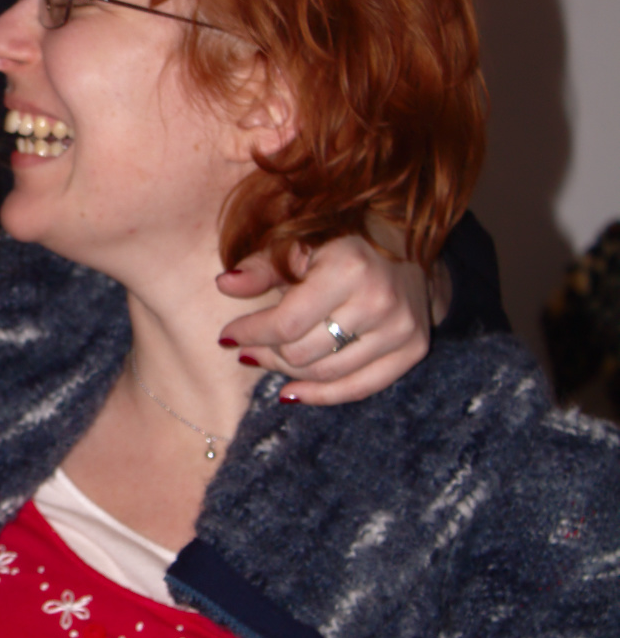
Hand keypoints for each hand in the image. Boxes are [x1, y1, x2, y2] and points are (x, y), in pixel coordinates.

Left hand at [217, 232, 450, 405]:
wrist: (405, 245)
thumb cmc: (340, 242)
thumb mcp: (298, 243)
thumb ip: (261, 267)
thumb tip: (224, 285)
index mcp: (350, 269)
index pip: (285, 324)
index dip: (250, 333)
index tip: (228, 336)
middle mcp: (380, 301)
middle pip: (302, 354)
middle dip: (267, 353)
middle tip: (250, 348)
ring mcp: (401, 329)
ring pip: (325, 375)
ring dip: (288, 373)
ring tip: (269, 359)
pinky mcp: (414, 349)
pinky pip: (360, 388)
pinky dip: (321, 396)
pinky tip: (291, 392)